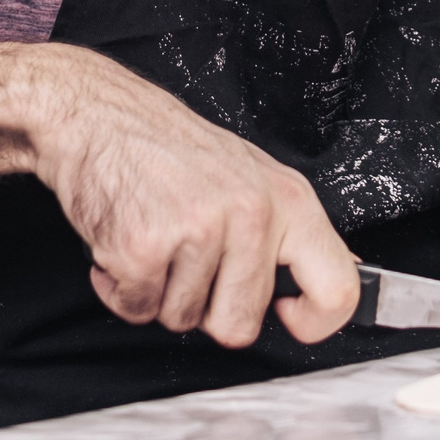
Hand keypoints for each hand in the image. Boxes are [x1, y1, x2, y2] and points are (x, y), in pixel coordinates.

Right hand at [25, 45, 359, 347]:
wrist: (98, 115)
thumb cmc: (172, 147)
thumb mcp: (255, 175)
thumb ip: (292, 230)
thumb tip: (342, 271)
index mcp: (288, 201)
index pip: (337, 287)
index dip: (315, 322)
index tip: (289, 317)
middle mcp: (251, 215)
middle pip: (240, 325)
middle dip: (206, 308)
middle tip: (189, 261)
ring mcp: (198, 231)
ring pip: (182, 320)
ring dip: (158, 292)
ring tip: (155, 238)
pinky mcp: (144, 247)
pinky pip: (136, 309)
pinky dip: (120, 288)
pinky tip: (126, 243)